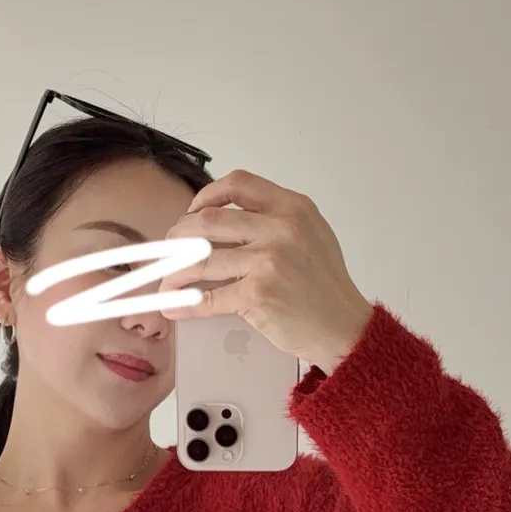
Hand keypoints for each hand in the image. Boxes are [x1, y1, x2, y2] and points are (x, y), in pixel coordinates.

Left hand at [162, 169, 373, 372]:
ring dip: (175, 273)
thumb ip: (276, 221)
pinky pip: (208, 297)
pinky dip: (185, 304)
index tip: (192, 211)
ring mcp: (269, 260)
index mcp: (293, 208)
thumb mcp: (311, 236)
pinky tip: (175, 308)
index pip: (239, 184)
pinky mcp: (258, 294)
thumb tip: (224, 221)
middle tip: (170, 250)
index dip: (207, 195)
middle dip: (179, 235)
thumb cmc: (326, 287)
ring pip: (201, 259)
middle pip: (209, 220)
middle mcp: (281, 228)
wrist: (344, 327)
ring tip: (166, 283)